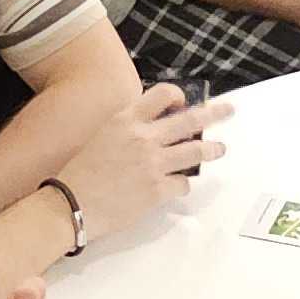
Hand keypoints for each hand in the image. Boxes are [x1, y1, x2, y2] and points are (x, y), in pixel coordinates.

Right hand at [59, 80, 227, 235]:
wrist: (71, 204)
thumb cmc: (82, 173)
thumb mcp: (103, 136)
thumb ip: (130, 129)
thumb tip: (155, 129)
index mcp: (126, 120)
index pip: (163, 94)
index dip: (180, 96)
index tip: (186, 103)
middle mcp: (143, 137)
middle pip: (191, 119)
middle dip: (215, 113)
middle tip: (228, 111)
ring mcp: (153, 163)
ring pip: (197, 151)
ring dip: (213, 149)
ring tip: (220, 149)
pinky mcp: (157, 189)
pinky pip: (183, 184)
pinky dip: (182, 185)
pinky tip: (176, 187)